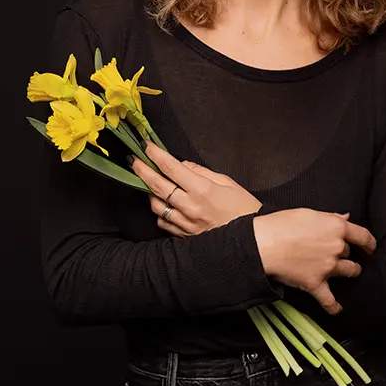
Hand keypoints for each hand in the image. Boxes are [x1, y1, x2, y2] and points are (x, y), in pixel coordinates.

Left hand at [129, 141, 262, 236]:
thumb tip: (182, 165)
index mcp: (202, 189)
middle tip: (132, 159)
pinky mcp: (184, 237)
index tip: (145, 145)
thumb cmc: (245, 209)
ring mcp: (185, 224)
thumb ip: (202, 172)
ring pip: (156, 206)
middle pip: (156, 185)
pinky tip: (165, 206)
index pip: (171, 167)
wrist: (254, 240)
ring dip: (149, 192)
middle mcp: (190, 207)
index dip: (155, 154)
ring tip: (149, 182)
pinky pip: (164, 223)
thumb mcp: (227, 183)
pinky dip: (161, 213)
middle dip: (141, 170)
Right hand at [253, 209, 376, 315]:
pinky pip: (329, 300)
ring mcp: (328, 267)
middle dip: (344, 253)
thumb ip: (330, 217)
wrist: (264, 244)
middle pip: (349, 253)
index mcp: (336, 227)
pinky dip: (334, 306)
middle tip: (336, 253)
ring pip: (348, 272)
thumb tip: (346, 218)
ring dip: (349, 272)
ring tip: (347, 273)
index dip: (369, 242)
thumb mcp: (308, 213)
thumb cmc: (282, 224)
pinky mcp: (316, 284)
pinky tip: (338, 309)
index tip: (370, 247)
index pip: (363, 235)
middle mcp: (336, 248)